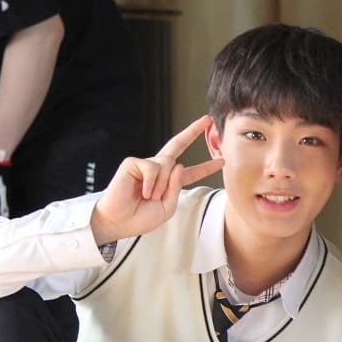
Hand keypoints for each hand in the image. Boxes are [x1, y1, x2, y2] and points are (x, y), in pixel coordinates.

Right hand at [90, 115, 223, 244]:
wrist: (119, 222)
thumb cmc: (140, 217)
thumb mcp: (167, 207)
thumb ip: (177, 188)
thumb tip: (179, 164)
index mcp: (169, 182)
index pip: (191, 172)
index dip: (206, 167)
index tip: (221, 161)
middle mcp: (159, 170)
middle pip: (178, 146)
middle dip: (192, 132)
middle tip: (207, 119)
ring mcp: (146, 165)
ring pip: (167, 165)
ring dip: (162, 185)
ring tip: (149, 197)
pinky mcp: (134, 163)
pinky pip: (153, 168)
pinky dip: (152, 182)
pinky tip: (143, 191)